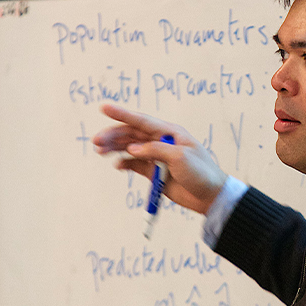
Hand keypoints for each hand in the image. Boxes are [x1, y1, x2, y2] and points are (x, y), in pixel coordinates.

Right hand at [93, 104, 227, 213]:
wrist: (209, 196)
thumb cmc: (201, 173)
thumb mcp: (180, 158)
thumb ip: (155, 150)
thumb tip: (132, 149)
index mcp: (170, 133)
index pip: (142, 121)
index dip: (122, 114)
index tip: (104, 108)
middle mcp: (161, 142)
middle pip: (132, 134)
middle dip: (113, 135)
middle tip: (96, 141)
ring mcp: (157, 157)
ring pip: (130, 148)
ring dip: (115, 148)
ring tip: (100, 151)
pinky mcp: (154, 172)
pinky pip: (135, 164)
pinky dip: (125, 164)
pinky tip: (117, 165)